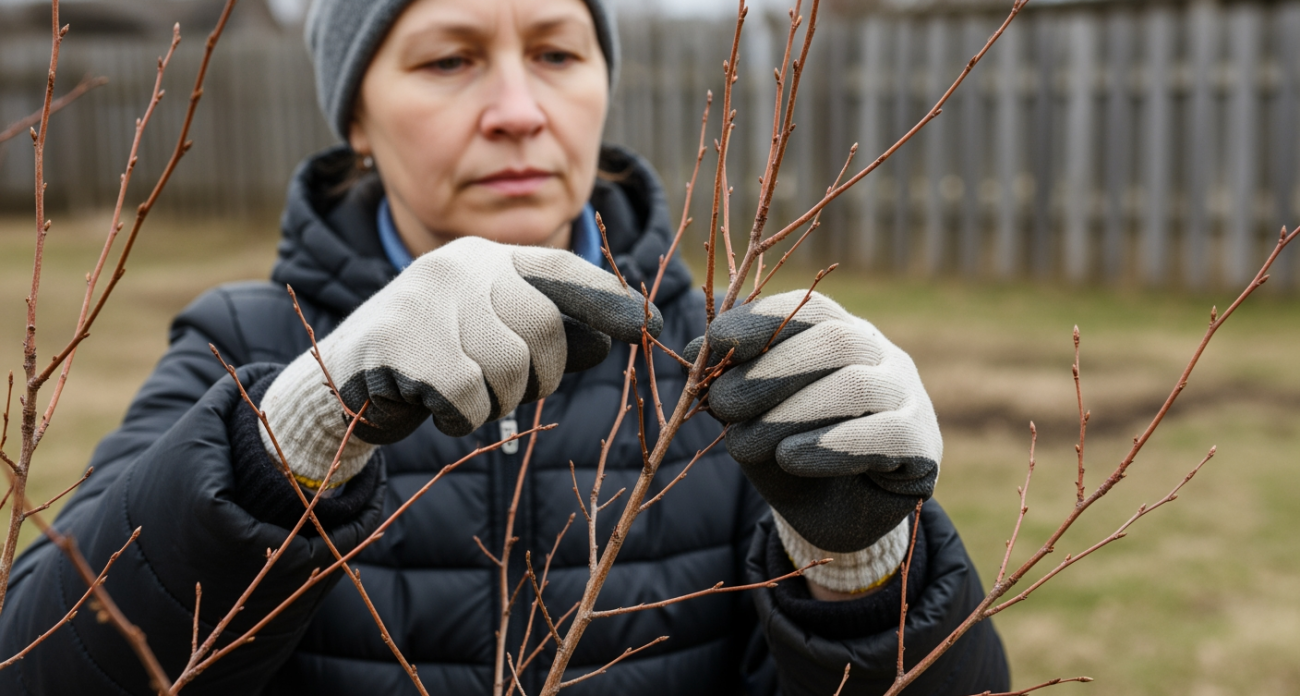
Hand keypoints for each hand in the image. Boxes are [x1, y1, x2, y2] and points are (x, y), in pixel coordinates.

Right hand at [261, 236, 660, 490]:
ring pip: (508, 368)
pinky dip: (462, 417)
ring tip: (466, 394)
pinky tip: (436, 407)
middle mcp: (458, 266)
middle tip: (518, 390)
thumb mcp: (493, 337)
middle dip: (545, 372)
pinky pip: (467, 397)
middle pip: (545, 326)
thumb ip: (548, 335)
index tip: (650, 326)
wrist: (341, 379)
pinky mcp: (399, 344)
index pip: (562, 270)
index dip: (608, 300)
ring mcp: (425, 300)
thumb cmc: (433, 356)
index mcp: (486, 257)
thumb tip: (609, 341)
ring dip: (497, 401)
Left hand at [686, 290, 939, 592]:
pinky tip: (790, 458)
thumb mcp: (752, 419)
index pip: (809, 309)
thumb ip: (733, 385)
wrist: (836, 519)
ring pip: (856, 386)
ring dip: (791, 413)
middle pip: (835, 340)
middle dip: (771, 371)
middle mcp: (881, 356)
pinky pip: (885, 435)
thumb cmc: (791, 456)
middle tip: (722, 403)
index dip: (763, 320)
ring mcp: (908, 397)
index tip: (717, 342)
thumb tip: (696, 348)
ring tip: (744, 443)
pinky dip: (831, 446)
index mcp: (840, 335)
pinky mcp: (923, 444)